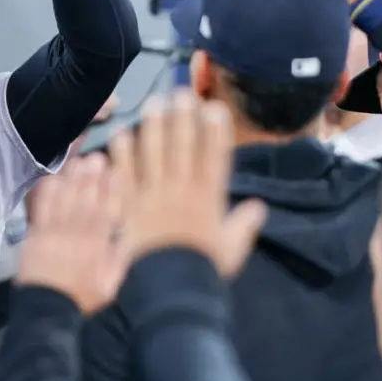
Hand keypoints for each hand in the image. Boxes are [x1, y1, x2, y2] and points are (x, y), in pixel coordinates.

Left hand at [16, 155, 126, 315]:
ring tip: (79, 161)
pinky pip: (42, 208)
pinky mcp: (36, 234)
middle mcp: (77, 233)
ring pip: (66, 199)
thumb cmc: (82, 297)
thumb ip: (121, 258)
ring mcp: (55, 231)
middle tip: (97, 158)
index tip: (117, 170)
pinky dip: (48, 192)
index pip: (109, 211)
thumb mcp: (112, 284)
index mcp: (98, 244)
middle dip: (93, 177)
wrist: (48, 308)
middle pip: (87, 199)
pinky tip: (53, 178)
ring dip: (73, 179)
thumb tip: (132, 236)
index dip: (113, 189)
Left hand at [108, 93, 267, 276]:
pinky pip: (126, 174)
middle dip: (182, 117)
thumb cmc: (203, 269)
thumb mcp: (232, 248)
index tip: (213, 107)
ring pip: (154, 154)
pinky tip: (121, 133)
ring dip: (154, 126)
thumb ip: (244, 225)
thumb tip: (259, 207)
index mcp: (210, 198)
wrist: (170, 287)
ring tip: (152, 103)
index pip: (214, 156)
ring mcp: (154, 196)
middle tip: (179, 93)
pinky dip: (123, 153)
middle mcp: (182, 190)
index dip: (214, 130)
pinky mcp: (130, 205)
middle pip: (182, 146)